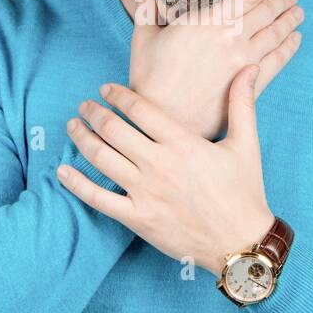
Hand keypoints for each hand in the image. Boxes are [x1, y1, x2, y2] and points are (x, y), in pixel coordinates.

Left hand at [57, 68, 274, 277]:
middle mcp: (160, 165)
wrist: (241, 243)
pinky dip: (76, 183)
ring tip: (73, 126)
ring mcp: (146, 193)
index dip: (118, 95)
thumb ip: (242, 104)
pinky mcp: (137, 218)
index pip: (140, 109)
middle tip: (84, 105)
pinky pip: (98, 198)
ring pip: (102, 158)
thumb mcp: (246, 144)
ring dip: (81, 138)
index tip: (105, 88)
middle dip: (93, 112)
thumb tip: (250, 68)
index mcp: (184, 143)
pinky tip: (62, 171)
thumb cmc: (244, 193)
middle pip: (114, 129)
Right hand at [127, 0, 303, 140]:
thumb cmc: (150, 80)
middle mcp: (231, 37)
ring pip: (276, 33)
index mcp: (208, 20)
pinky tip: (294, 40)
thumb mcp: (143, 37)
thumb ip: (146, 7)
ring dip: (290, 19)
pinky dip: (289, 48)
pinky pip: (277, 60)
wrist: (164, 119)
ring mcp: (244, 61)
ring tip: (298, 12)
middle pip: (267, 10)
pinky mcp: (250, 85)